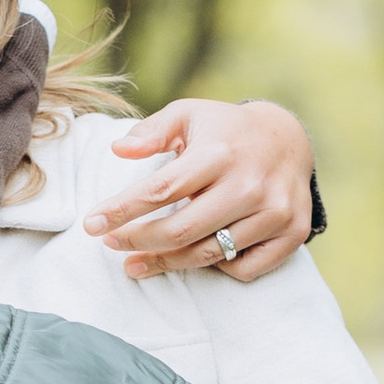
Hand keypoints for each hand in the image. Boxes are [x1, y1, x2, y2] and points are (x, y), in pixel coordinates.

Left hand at [86, 99, 315, 280]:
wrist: (290, 140)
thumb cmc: (226, 130)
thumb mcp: (189, 115)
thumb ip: (153, 130)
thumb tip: (118, 149)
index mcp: (220, 153)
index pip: (161, 190)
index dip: (122, 211)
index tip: (91, 225)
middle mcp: (250, 184)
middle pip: (181, 230)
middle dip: (138, 242)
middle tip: (112, 245)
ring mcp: (274, 212)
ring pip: (208, 254)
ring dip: (166, 263)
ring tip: (135, 263)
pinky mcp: (292, 233)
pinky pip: (243, 269)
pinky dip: (217, 268)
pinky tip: (196, 256)